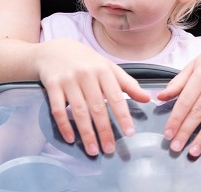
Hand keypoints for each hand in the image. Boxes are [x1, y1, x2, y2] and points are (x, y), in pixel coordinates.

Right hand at [36, 39, 150, 155]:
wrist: (55, 50)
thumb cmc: (85, 61)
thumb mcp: (107, 66)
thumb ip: (127, 83)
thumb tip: (147, 98)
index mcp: (102, 70)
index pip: (116, 96)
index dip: (123, 115)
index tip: (129, 133)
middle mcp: (86, 74)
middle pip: (97, 106)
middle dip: (104, 130)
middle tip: (110, 149)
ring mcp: (68, 80)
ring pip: (79, 110)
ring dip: (86, 133)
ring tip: (93, 150)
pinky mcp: (52, 85)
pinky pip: (58, 109)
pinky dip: (64, 126)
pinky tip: (71, 138)